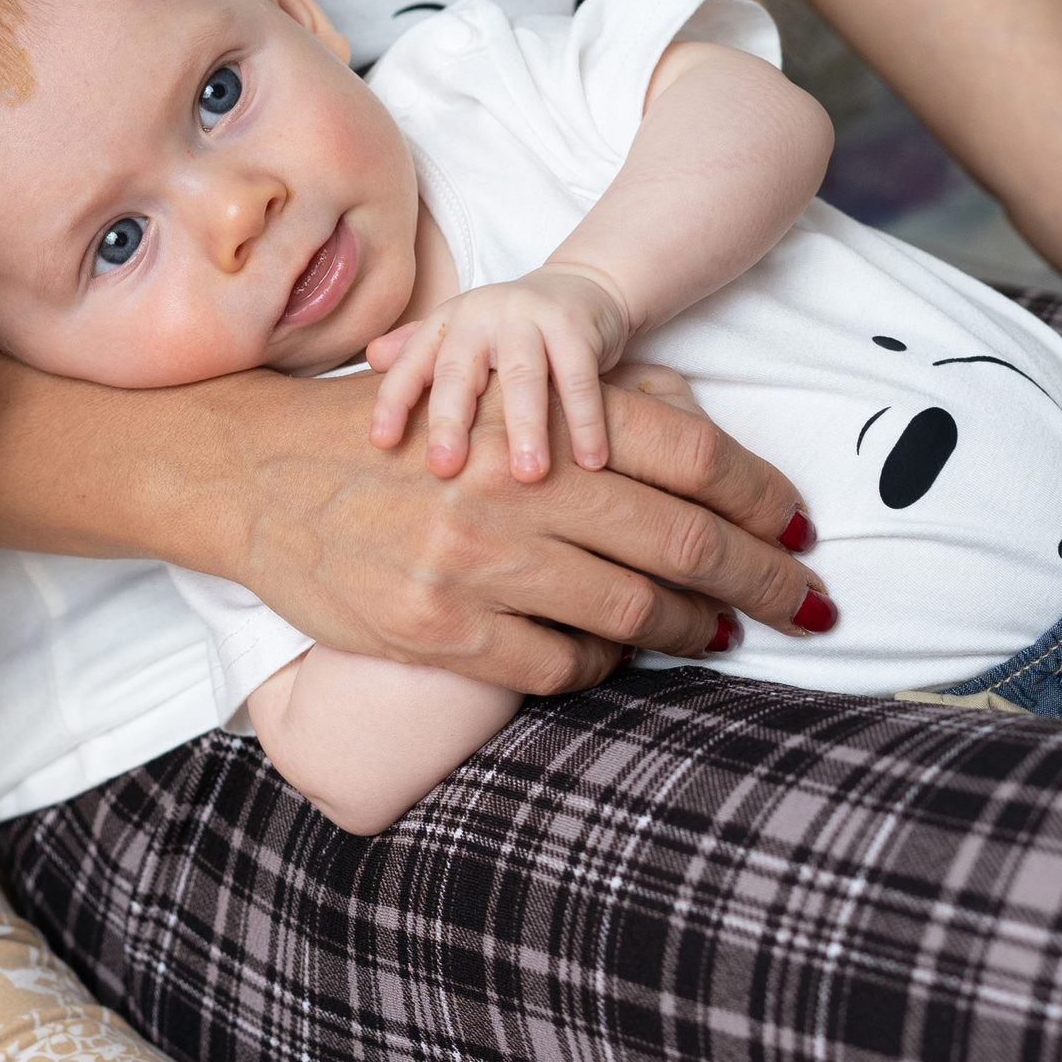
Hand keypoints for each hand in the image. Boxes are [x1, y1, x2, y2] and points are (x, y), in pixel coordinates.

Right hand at [230, 362, 827, 694]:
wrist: (255, 474)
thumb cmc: (390, 432)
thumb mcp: (486, 392)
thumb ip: (587, 411)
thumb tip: (700, 439)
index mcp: (539, 423)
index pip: (691, 459)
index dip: (762, 498)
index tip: (799, 530)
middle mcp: (517, 491)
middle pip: (684, 545)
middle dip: (762, 581)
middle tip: (806, 603)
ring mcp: (478, 567)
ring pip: (632, 617)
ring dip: (694, 631)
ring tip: (721, 634)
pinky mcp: (440, 633)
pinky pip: (559, 668)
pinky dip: (603, 668)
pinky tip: (613, 657)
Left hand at [366, 264, 631, 481]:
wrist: (584, 287)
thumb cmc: (514, 327)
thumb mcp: (464, 334)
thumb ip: (419, 347)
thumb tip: (372, 358)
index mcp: (449, 324)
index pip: (412, 364)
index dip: (394, 401)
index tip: (382, 443)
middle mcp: (482, 316)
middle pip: (461, 372)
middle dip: (451, 421)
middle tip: (445, 469)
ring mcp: (529, 317)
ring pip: (523, 377)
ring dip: (527, 427)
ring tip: (529, 475)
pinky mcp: (575, 326)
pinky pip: (579, 379)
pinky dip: (586, 422)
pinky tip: (591, 461)